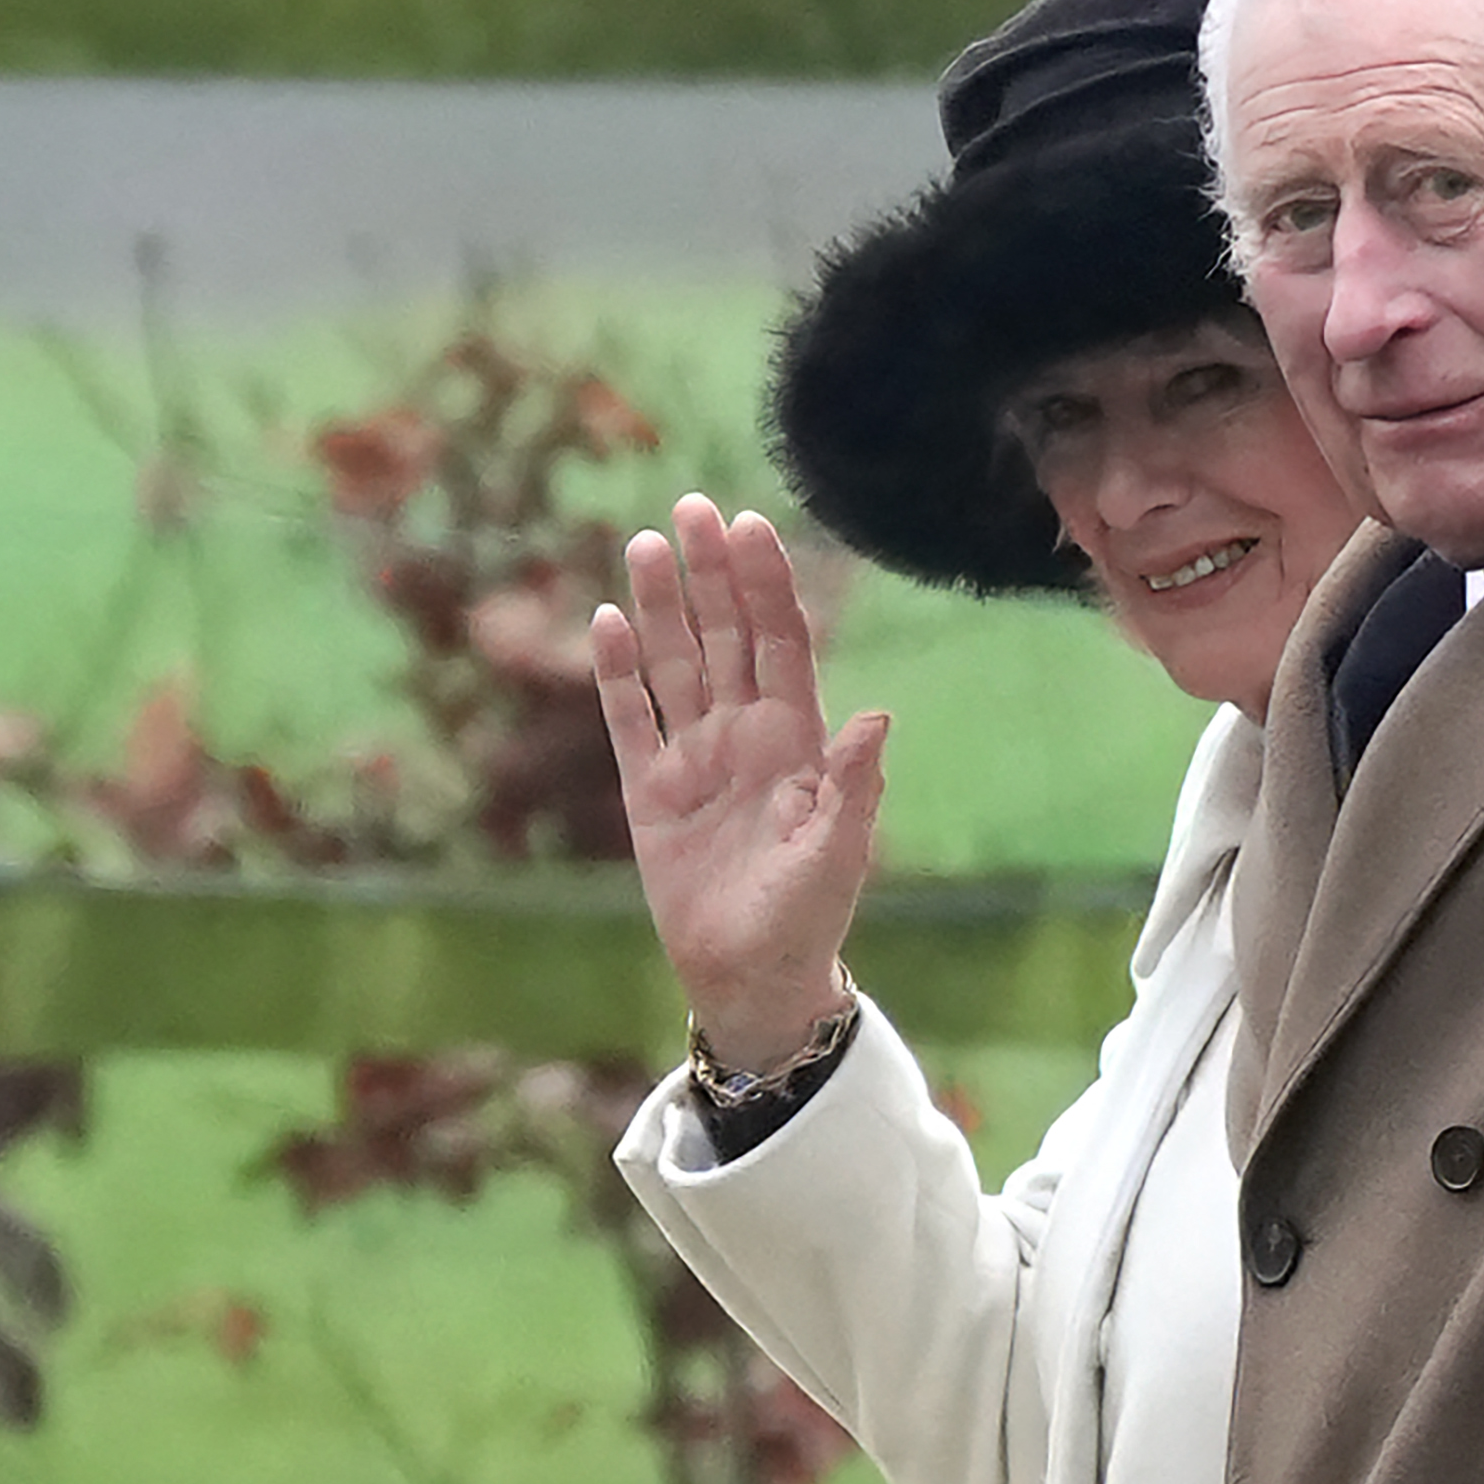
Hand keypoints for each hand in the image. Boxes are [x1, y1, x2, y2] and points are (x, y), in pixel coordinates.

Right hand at [591, 493, 886, 1070]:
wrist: (753, 977)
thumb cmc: (809, 916)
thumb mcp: (837, 851)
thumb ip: (853, 785)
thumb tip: (877, 715)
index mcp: (797, 740)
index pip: (780, 643)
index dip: (767, 585)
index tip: (751, 526)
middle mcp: (745, 735)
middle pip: (725, 636)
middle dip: (711, 573)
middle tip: (691, 507)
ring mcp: (695, 758)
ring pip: (675, 664)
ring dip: (661, 606)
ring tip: (644, 543)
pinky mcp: (650, 793)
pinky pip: (630, 720)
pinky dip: (617, 674)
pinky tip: (606, 621)